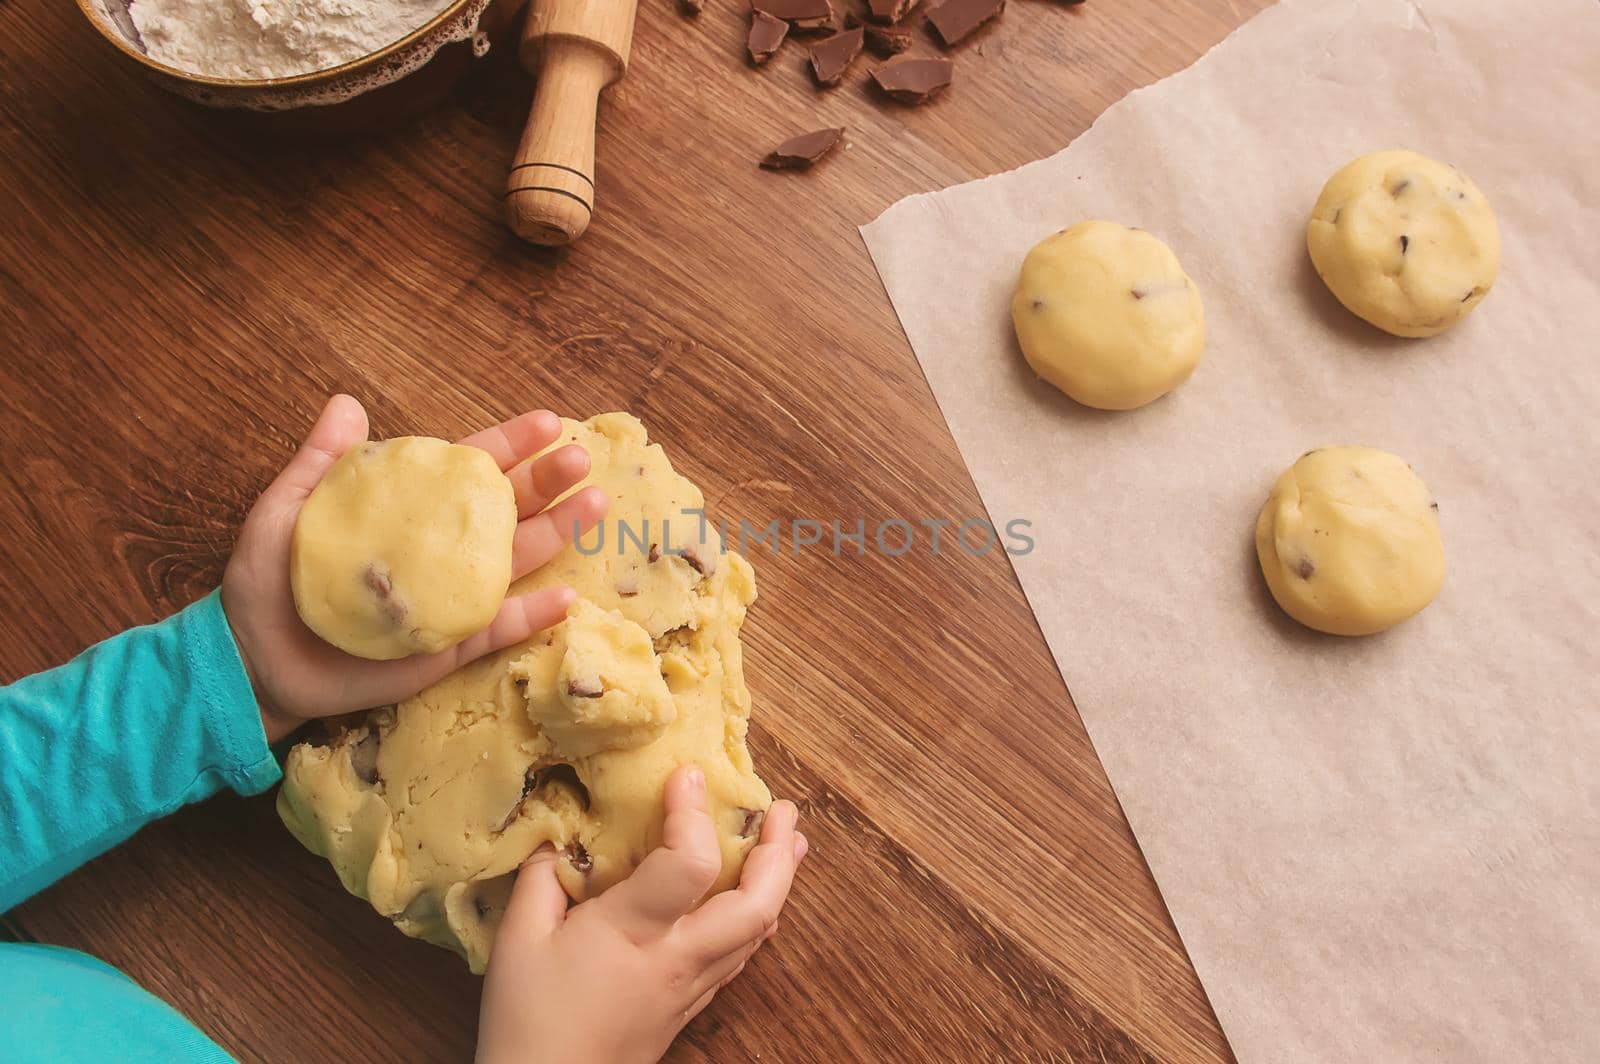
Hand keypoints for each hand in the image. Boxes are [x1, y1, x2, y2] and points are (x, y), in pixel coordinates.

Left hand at [221, 394, 607, 741]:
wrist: (252, 659)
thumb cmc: (266, 583)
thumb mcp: (286, 511)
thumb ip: (320, 461)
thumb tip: (347, 402)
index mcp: (409, 510)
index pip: (467, 469)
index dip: (507, 444)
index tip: (545, 421)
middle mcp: (441, 548)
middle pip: (506, 509)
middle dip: (546, 481)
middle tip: (579, 456)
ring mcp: (451, 596)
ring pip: (517, 561)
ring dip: (558, 534)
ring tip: (594, 504)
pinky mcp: (449, 646)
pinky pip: (498, 629)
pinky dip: (533, 616)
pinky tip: (567, 596)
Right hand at [477, 766, 807, 1063]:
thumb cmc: (527, 1021)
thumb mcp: (518, 940)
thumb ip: (542, 879)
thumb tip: (558, 835)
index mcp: (635, 933)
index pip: (690, 864)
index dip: (694, 813)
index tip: (689, 774)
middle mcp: (677, 958)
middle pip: (757, 905)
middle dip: (779, 853)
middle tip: (783, 811)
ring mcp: (690, 986)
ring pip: (757, 932)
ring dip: (779, 883)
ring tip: (790, 843)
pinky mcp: (689, 1007)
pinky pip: (739, 957)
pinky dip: (756, 920)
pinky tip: (757, 906)